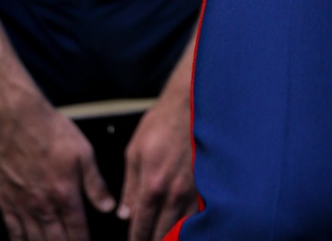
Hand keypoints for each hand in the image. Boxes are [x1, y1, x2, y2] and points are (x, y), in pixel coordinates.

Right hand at [0, 96, 114, 240]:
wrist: (19, 121)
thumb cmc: (53, 132)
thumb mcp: (84, 153)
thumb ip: (96, 184)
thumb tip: (109, 207)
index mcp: (65, 194)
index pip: (77, 232)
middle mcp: (43, 206)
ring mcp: (22, 206)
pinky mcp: (6, 201)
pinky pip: (12, 232)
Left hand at [117, 88, 196, 240]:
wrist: (190, 104)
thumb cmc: (162, 124)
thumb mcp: (134, 152)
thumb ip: (129, 188)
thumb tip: (124, 214)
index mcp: (153, 185)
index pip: (141, 226)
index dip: (136, 240)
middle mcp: (174, 193)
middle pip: (162, 234)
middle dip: (152, 240)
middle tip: (146, 240)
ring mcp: (194, 191)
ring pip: (182, 229)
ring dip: (171, 236)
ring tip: (163, 237)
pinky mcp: (207, 185)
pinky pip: (198, 216)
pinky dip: (190, 226)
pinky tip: (184, 227)